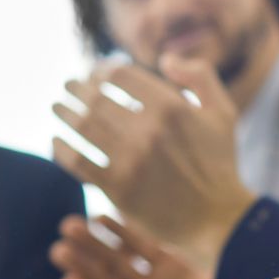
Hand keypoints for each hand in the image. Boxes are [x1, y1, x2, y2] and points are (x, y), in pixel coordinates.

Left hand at [51, 57, 257, 264]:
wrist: (217, 219)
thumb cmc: (220, 163)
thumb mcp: (223, 112)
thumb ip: (200, 76)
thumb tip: (164, 59)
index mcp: (173, 107)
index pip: (120, 75)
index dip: (101, 70)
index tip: (94, 74)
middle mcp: (149, 130)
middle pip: (96, 97)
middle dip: (76, 88)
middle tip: (67, 86)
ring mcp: (131, 160)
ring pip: (82, 126)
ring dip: (63, 112)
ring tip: (55, 107)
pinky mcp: (117, 188)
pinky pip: (77, 161)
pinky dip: (61, 148)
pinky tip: (56, 141)